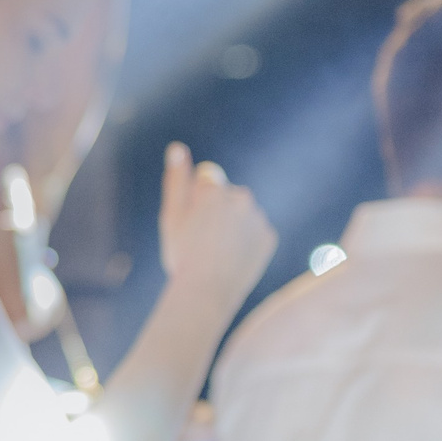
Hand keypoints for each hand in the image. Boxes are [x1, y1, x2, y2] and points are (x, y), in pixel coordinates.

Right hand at [158, 143, 274, 309]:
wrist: (207, 292)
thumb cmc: (183, 254)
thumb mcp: (171, 216)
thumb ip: (176, 179)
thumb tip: (177, 147)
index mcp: (213, 188)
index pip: (208, 176)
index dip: (197, 198)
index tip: (193, 220)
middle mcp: (240, 197)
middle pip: (227, 194)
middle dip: (217, 209)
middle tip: (203, 240)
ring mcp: (258, 217)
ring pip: (243, 213)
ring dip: (233, 225)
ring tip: (218, 252)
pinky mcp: (269, 236)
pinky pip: (256, 232)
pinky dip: (247, 241)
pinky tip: (234, 258)